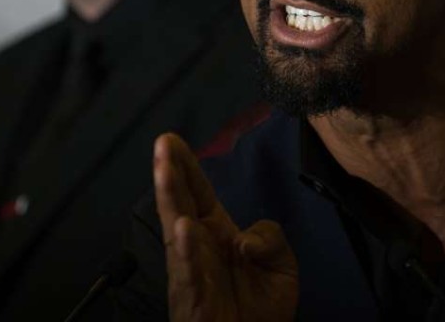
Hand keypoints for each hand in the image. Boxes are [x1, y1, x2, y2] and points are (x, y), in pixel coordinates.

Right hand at [153, 133, 297, 321]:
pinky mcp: (192, 298)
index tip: (172, 140)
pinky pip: (189, 273)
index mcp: (215, 233)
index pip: (198, 192)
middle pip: (180, 202)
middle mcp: (197, 247)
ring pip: (177, 232)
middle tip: (163, 144)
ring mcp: (191, 271)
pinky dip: (187, 252)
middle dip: (170, 173)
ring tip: (165, 172)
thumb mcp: (282, 266)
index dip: (186, 166)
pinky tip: (184, 229)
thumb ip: (272, 238)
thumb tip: (247, 237)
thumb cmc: (261, 309)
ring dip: (170, 200)